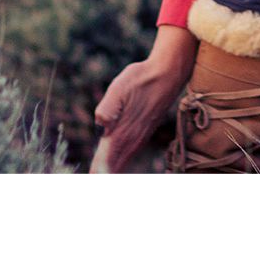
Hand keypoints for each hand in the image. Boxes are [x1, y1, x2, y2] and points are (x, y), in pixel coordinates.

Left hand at [93, 23, 197, 172]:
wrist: (168, 73)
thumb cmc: (141, 78)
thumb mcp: (119, 87)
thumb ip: (109, 107)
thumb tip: (102, 123)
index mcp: (121, 132)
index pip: (105, 163)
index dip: (97, 175)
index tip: (91, 182)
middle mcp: (130, 139)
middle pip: (113, 168)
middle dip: (101, 177)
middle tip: (91, 186)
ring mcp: (138, 137)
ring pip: (121, 163)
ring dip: (110, 172)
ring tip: (98, 178)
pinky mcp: (143, 132)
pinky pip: (127, 155)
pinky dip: (118, 165)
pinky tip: (114, 165)